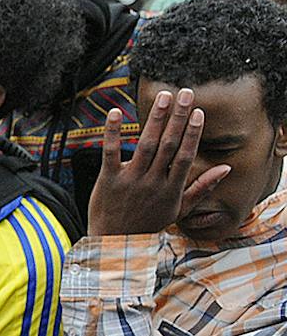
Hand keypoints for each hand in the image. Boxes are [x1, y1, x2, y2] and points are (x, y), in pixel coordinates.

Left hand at [87, 92, 229, 237]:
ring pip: (145, 145)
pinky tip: (116, 112)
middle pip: (169, 145)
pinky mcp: (108, 179)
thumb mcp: (179, 209)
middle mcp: (153, 182)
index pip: (185, 156)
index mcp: (171, 188)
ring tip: (164, 97)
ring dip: (156, 120)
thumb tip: (226, 168)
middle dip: (178, 118)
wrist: (116, 242)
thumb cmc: (149, 223)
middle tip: (185, 94)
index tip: (198, 112)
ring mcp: (131, 180)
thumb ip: (202, 187)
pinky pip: (110, 152)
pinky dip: (113, 132)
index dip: (192, 133)